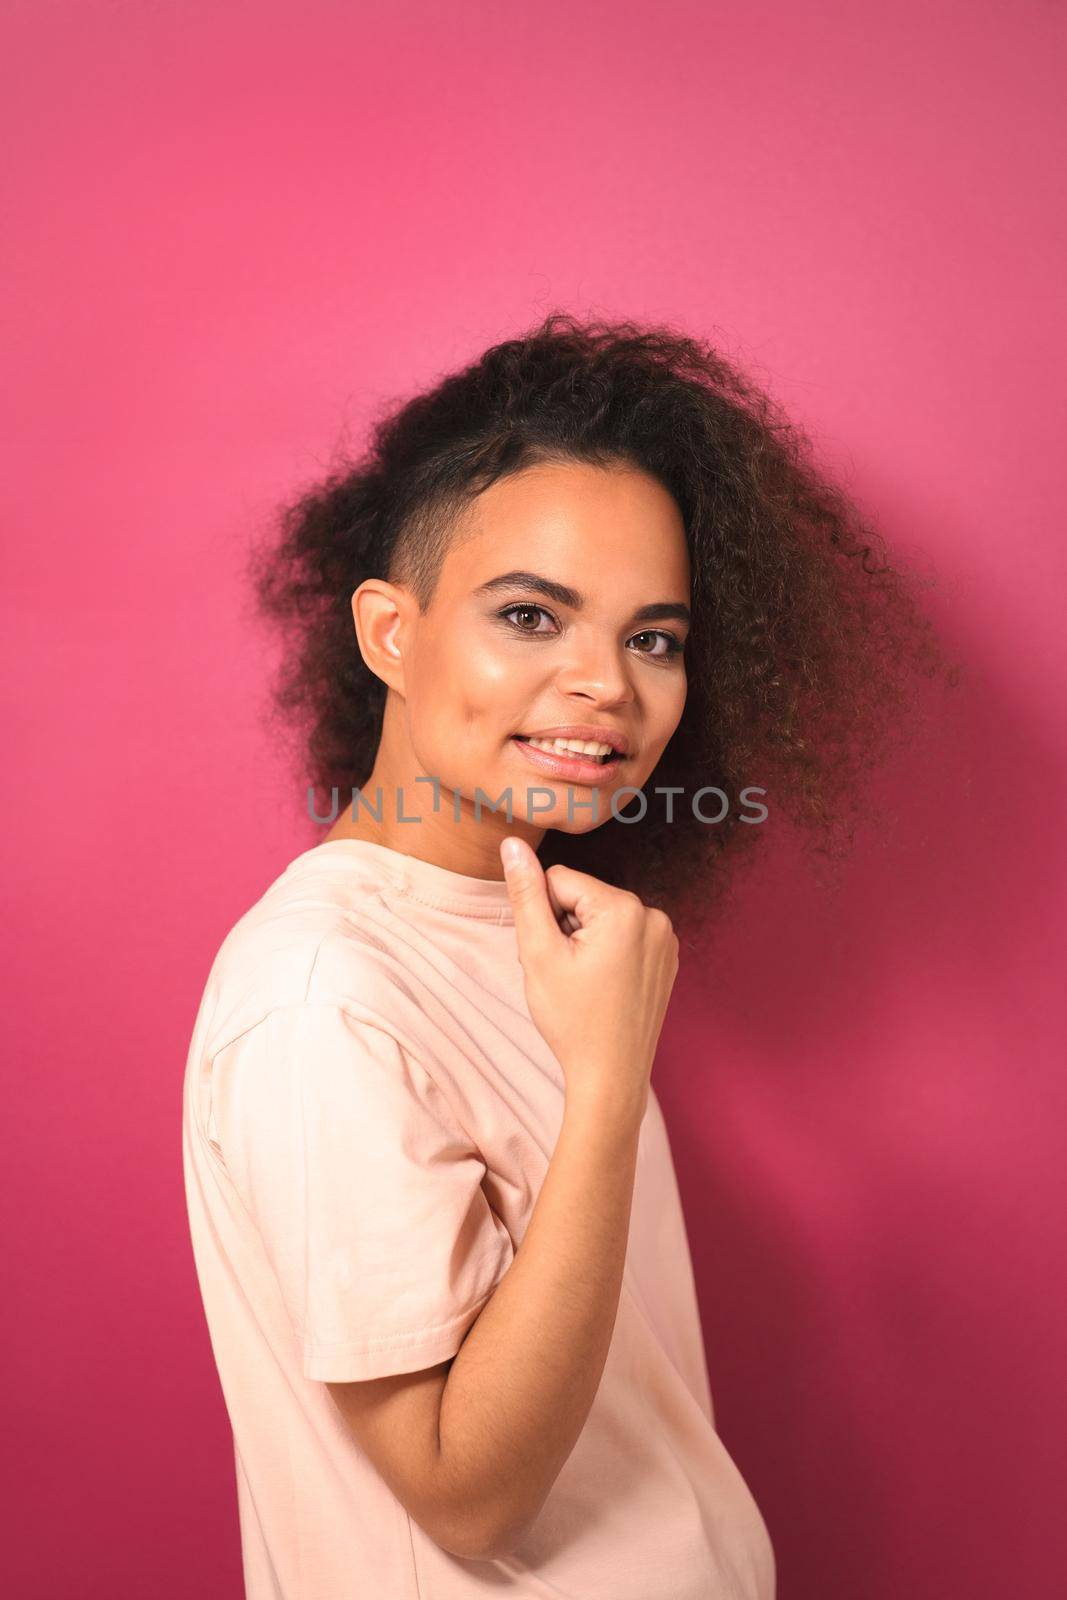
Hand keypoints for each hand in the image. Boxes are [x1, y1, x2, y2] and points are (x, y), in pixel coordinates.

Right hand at [500, 836, 679, 1117]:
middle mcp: (654, 915)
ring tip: (587, 984)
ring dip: (586, 941)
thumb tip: (513, 844)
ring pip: (602, 917)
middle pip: (584, 897)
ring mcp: (666, 937)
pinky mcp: (668, 957)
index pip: (560, 881)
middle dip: (567, 929)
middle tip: (569, 976)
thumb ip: (525, 893)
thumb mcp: (538, 953)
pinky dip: (608, 954)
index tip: (556, 958)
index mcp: (624, 909)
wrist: (611, 1076)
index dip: (545, 918)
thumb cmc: (572, 1020)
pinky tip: (605, 987)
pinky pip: (624, 936)